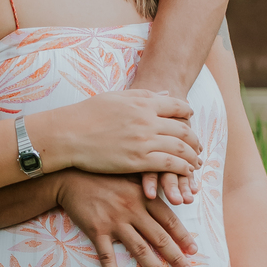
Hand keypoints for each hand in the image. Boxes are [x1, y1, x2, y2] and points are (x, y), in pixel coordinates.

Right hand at [31, 91, 201, 180]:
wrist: (68, 134)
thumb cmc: (87, 115)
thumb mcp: (117, 98)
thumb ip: (143, 96)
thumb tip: (164, 94)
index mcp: (143, 102)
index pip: (177, 105)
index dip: (187, 114)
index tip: (191, 120)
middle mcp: (147, 120)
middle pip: (183, 129)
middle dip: (194, 139)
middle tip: (198, 147)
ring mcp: (144, 141)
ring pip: (181, 148)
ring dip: (192, 156)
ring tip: (196, 163)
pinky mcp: (138, 161)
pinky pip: (169, 165)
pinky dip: (182, 169)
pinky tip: (185, 173)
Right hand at [57, 171, 197, 266]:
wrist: (72, 176)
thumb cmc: (105, 176)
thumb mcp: (132, 175)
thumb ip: (152, 186)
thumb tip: (175, 196)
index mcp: (144, 197)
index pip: (169, 220)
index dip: (183, 236)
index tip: (194, 250)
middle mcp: (132, 210)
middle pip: (159, 238)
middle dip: (176, 257)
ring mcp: (114, 221)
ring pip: (138, 249)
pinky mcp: (96, 230)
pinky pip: (105, 255)